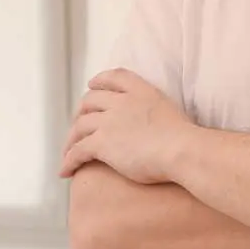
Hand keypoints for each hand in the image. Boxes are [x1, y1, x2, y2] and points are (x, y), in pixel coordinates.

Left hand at [58, 68, 191, 183]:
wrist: (182, 150)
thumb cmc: (185, 139)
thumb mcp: (170, 111)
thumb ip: (154, 111)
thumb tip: (153, 124)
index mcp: (141, 91)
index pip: (114, 77)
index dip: (100, 80)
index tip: (92, 85)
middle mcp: (122, 102)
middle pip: (90, 100)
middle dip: (81, 112)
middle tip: (79, 125)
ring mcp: (110, 121)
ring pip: (80, 126)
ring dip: (71, 139)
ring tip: (68, 151)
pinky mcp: (102, 143)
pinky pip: (78, 150)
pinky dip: (68, 160)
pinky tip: (64, 171)